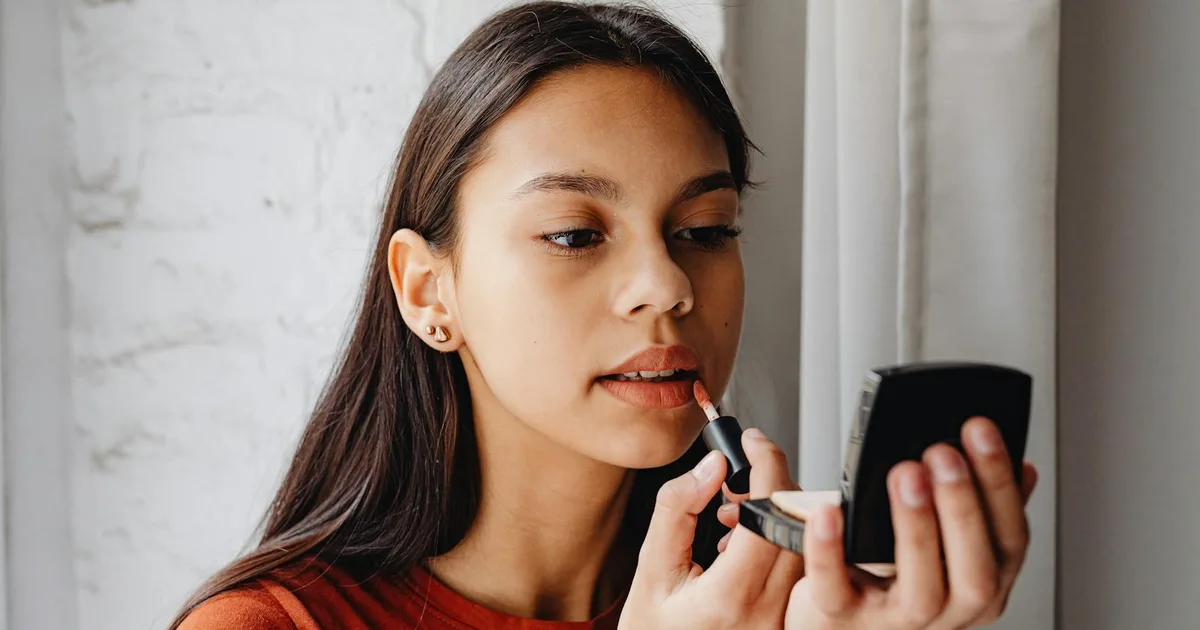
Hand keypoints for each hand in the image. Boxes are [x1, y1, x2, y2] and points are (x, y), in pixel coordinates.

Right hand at [618, 429, 803, 628]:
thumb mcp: (649, 568)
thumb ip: (678, 510)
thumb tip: (711, 466)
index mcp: (728, 599)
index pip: (769, 516)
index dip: (766, 467)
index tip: (753, 442)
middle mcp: (767, 616)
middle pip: (797, 528)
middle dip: (773, 487)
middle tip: (737, 480)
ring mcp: (783, 625)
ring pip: (804, 549)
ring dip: (777, 517)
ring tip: (734, 518)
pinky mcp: (788, 625)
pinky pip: (800, 572)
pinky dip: (779, 544)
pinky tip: (745, 546)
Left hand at [781, 416, 1037, 628]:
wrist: (841, 622)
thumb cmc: (894, 578)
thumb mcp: (949, 546)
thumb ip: (981, 509)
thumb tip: (1021, 465)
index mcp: (981, 584)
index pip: (1009, 540)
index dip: (1000, 485)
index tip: (980, 430)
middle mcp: (949, 610)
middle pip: (974, 572)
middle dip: (963, 508)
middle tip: (943, 454)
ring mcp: (895, 619)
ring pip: (920, 590)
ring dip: (917, 528)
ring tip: (905, 474)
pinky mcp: (843, 619)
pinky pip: (835, 591)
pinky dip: (830, 552)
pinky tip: (828, 512)